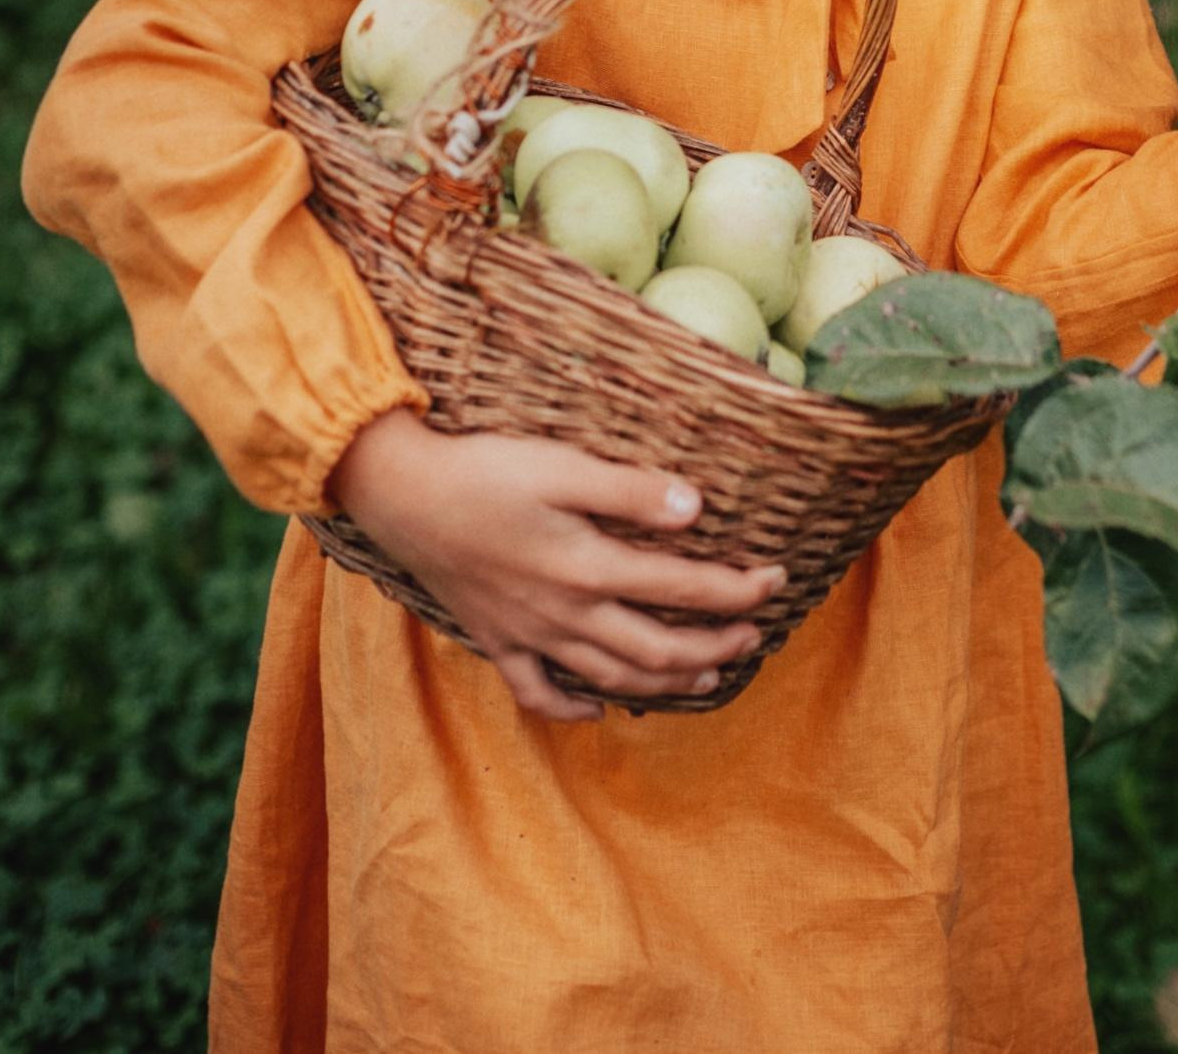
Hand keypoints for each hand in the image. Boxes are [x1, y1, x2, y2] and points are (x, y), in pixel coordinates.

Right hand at [328, 410, 785, 723]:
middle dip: (713, 645)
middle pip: (656, 648)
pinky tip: (597, 710)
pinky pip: (538, 692)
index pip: (682, 587)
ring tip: (704, 675)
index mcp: (588, 567)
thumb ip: (630, 491)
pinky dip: (572, 708)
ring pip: (610, 677)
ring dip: (665, 681)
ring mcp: (529, 635)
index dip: (736, 588)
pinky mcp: (496, 640)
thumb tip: (697, 510)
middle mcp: (565, 614)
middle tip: (755, 636)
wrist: (400, 495)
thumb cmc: (483, 471)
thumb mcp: (562, 467)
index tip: (778, 578)